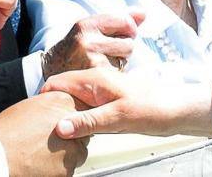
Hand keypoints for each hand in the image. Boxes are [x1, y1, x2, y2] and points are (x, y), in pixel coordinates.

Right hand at [0, 91, 89, 175]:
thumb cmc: (4, 133)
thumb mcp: (27, 107)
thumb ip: (48, 107)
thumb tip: (53, 113)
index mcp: (63, 102)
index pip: (76, 111)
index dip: (66, 122)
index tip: (56, 129)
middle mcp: (72, 122)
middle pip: (79, 132)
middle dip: (67, 140)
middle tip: (46, 145)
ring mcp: (72, 147)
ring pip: (76, 153)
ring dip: (63, 156)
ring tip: (39, 156)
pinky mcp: (67, 168)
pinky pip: (67, 170)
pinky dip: (56, 170)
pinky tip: (39, 166)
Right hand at [42, 10, 145, 79]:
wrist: (48, 71)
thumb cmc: (76, 47)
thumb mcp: (91, 28)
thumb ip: (119, 20)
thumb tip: (144, 13)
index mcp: (86, 25)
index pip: (126, 21)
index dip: (130, 29)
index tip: (124, 34)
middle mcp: (87, 41)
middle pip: (129, 43)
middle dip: (124, 48)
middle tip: (108, 52)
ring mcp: (90, 61)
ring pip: (125, 60)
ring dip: (119, 62)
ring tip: (102, 62)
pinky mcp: (94, 78)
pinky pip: (118, 73)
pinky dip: (114, 75)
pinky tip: (100, 75)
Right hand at [42, 67, 211, 138]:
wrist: (175, 111)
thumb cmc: (152, 109)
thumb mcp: (117, 117)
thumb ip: (88, 121)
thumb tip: (59, 127)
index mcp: (95, 79)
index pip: (58, 82)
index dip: (44, 99)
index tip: (36, 118)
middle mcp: (97, 82)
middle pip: (63, 91)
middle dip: (51, 107)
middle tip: (43, 128)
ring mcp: (102, 92)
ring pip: (73, 101)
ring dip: (65, 114)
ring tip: (56, 132)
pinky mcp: (108, 103)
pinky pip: (84, 109)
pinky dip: (77, 119)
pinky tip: (77, 132)